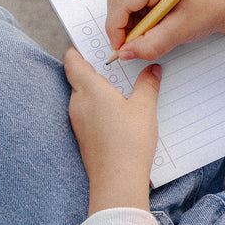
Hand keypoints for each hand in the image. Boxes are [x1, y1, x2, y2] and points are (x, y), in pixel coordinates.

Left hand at [64, 47, 161, 215]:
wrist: (116, 181)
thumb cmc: (129, 142)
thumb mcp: (144, 108)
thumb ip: (147, 84)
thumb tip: (152, 70)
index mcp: (89, 90)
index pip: (72, 62)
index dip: (77, 50)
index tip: (89, 43)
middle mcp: (77, 103)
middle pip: (78, 78)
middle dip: (93, 68)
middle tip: (115, 62)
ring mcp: (77, 121)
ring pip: (83, 96)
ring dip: (97, 89)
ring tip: (120, 85)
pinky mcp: (82, 136)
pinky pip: (87, 113)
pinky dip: (98, 106)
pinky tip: (117, 111)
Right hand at [106, 0, 224, 60]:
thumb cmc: (210, 10)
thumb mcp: (178, 32)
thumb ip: (149, 45)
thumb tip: (123, 53)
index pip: (120, 3)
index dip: (115, 30)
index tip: (121, 49)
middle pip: (116, 0)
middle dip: (120, 26)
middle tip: (133, 44)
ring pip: (120, 0)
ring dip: (127, 21)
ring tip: (148, 32)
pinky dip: (133, 16)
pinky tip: (149, 23)